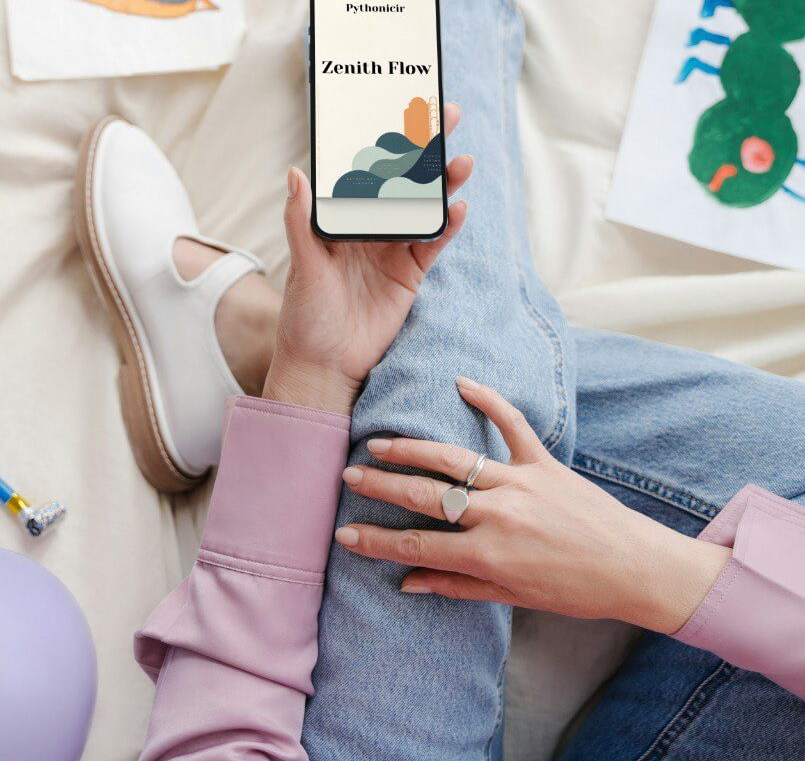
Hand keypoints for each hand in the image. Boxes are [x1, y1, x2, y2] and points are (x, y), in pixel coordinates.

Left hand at [262, 104, 470, 415]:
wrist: (325, 365)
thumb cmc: (304, 313)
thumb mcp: (302, 263)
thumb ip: (302, 220)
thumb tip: (296, 172)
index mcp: (340, 215)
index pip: (367, 166)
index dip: (386, 137)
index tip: (403, 108)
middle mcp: (368, 225)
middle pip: (403, 178)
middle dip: (426, 147)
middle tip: (449, 115)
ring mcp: (391, 247)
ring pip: (423, 205)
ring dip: (442, 183)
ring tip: (461, 161)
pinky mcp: (410, 273)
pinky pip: (433, 242)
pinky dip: (447, 226)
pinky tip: (459, 207)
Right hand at [335, 378, 731, 633]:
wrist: (634, 568)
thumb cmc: (575, 590)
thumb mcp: (513, 596)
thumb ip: (458, 585)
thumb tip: (408, 582)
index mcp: (489, 554)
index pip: (419, 545)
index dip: (377, 542)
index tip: (344, 535)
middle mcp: (499, 514)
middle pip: (426, 496)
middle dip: (382, 488)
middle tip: (348, 477)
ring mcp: (521, 482)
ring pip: (455, 459)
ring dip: (413, 449)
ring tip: (379, 444)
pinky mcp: (544, 461)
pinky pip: (512, 425)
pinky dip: (488, 400)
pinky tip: (460, 382)